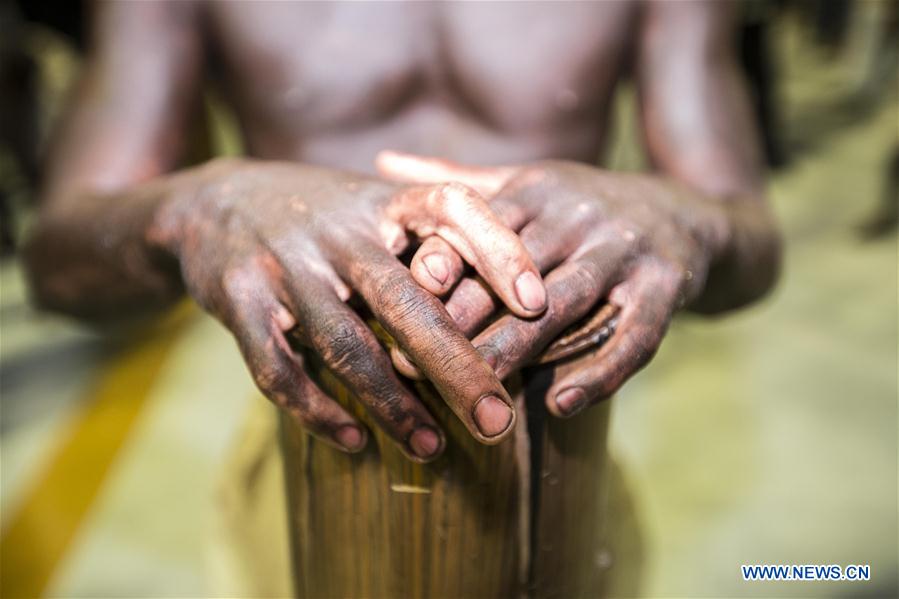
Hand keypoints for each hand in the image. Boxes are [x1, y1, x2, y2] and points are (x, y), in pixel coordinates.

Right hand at [151, 158, 546, 459]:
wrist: (213, 203)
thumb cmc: (323, 216)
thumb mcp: (376, 206)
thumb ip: (434, 237)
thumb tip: (522, 293)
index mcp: (383, 201)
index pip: (452, 209)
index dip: (498, 252)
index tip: (536, 305)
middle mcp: (338, 230)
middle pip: (407, 301)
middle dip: (457, 367)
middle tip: (497, 423)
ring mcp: (286, 265)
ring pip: (348, 345)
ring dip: (393, 405)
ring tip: (434, 448)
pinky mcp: (241, 301)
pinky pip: (280, 370)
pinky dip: (319, 411)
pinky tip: (356, 441)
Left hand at [377, 151, 733, 416]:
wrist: (688, 214)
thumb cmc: (583, 208)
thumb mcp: (526, 182)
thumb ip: (457, 181)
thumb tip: (380, 160)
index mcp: (538, 190)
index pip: (480, 228)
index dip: (439, 267)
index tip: (393, 305)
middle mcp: (581, 215)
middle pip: (515, 272)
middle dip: (465, 319)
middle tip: (415, 364)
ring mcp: (626, 251)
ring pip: (564, 304)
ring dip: (519, 348)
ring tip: (477, 392)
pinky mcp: (667, 287)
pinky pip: (635, 336)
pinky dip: (600, 373)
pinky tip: (560, 405)